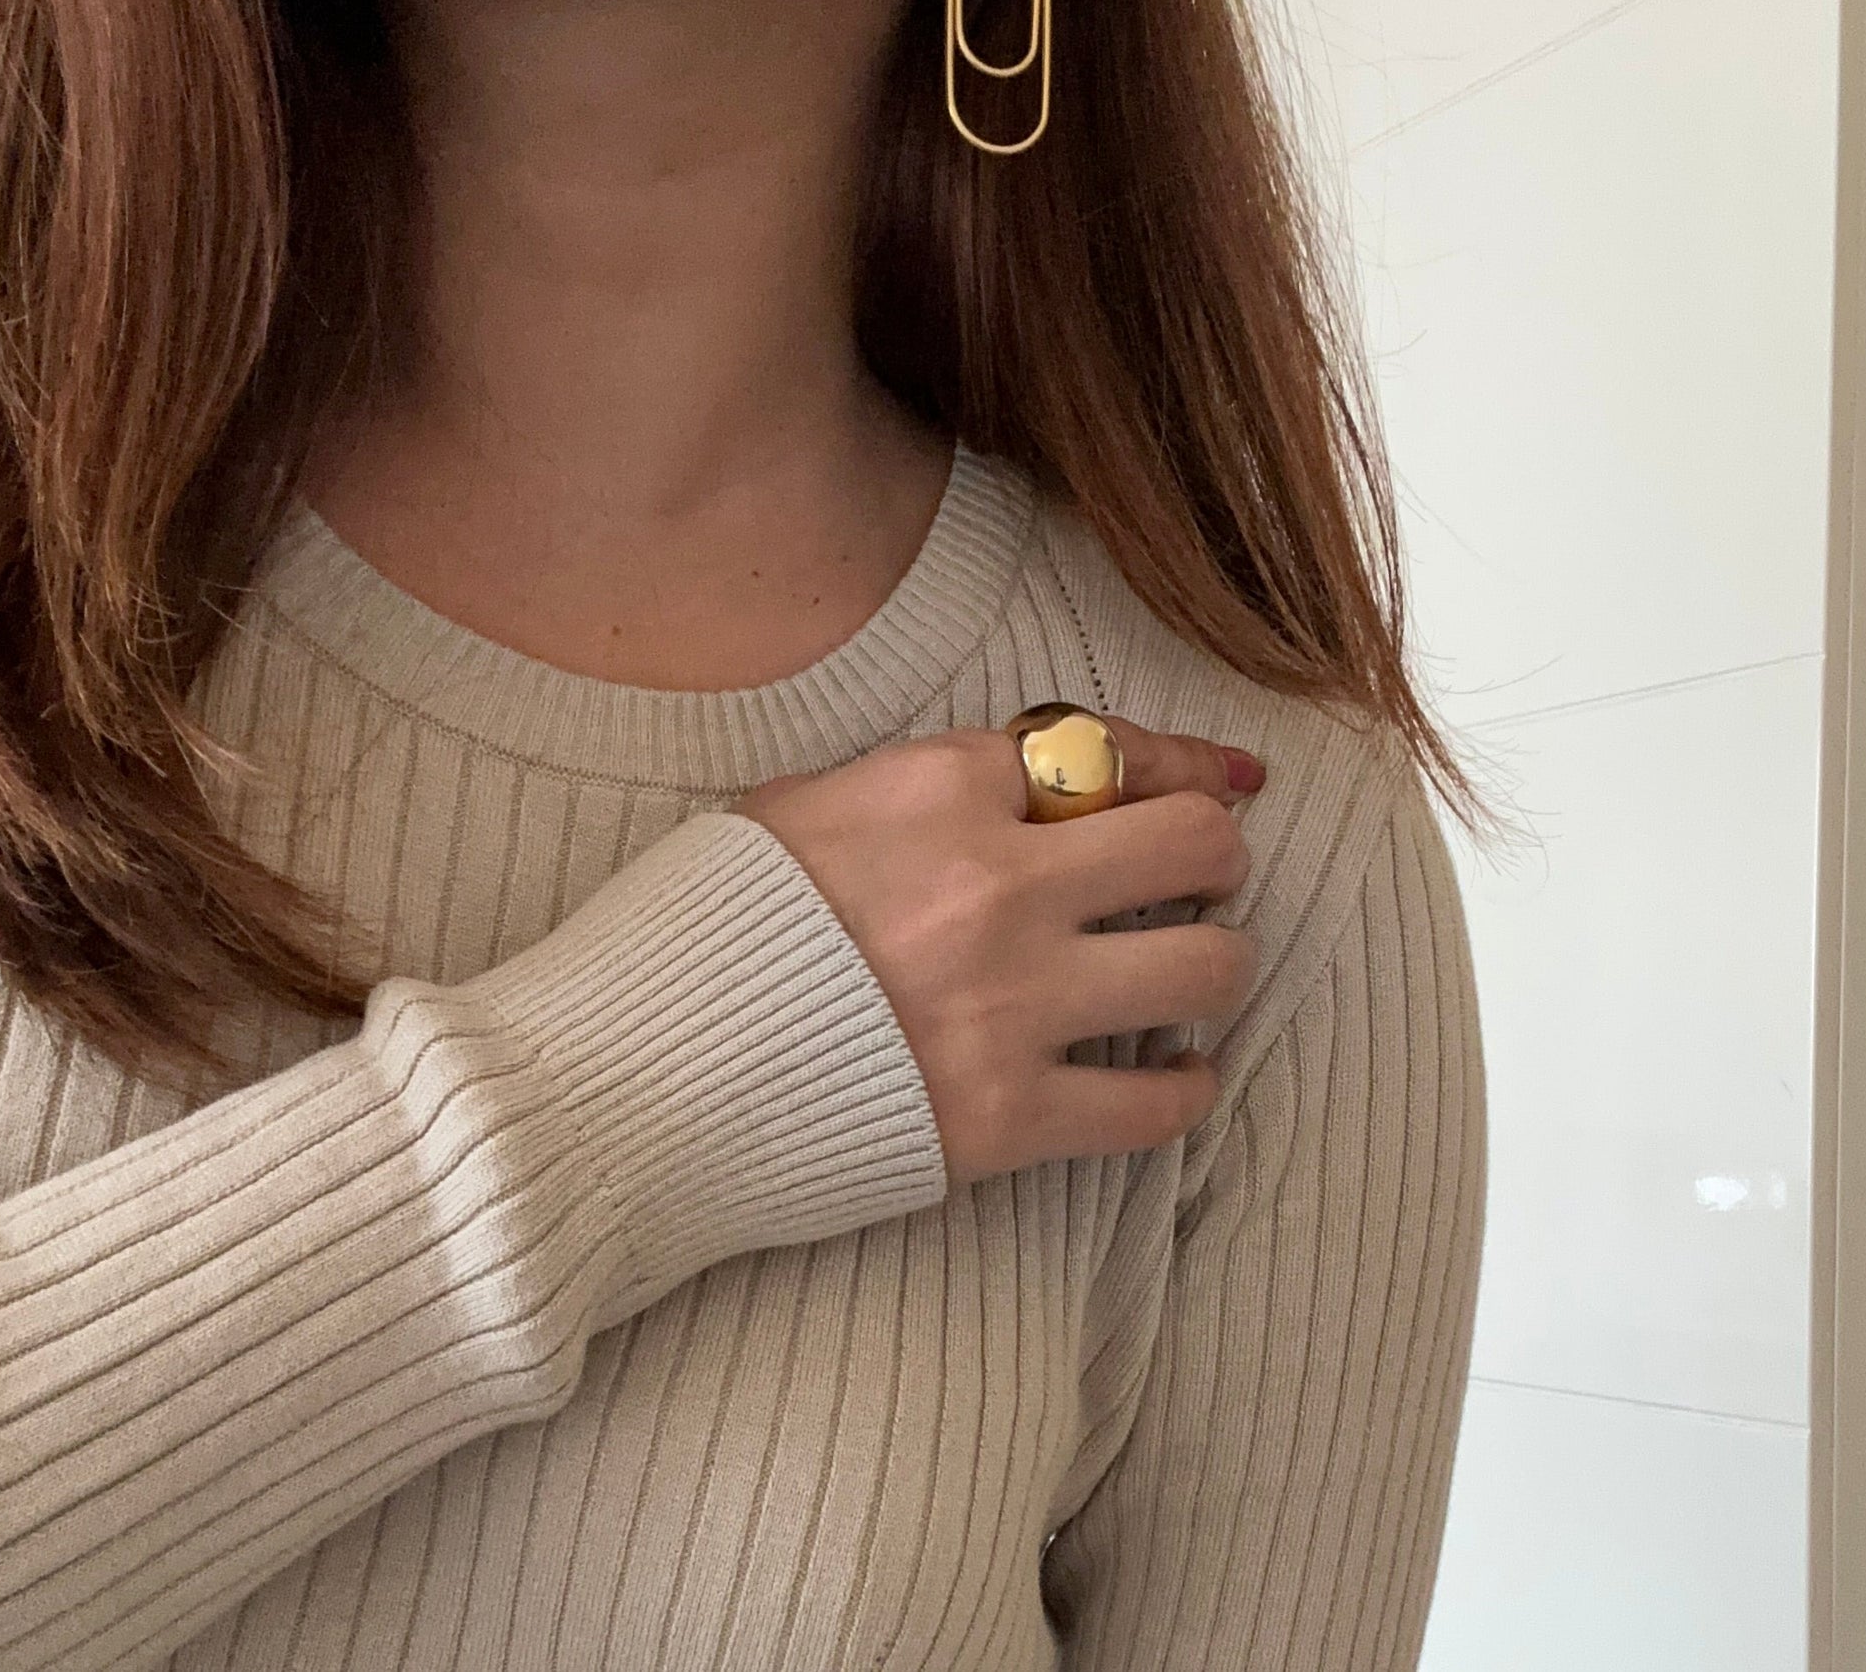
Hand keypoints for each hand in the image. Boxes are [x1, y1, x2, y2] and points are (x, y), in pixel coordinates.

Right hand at [734, 717, 1264, 1188]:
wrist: (633, 1072)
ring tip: (1195, 975)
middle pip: (1192, 843)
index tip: (1232, 778)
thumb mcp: (800, 804)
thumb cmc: (706, 927)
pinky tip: (1177, 1074)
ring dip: (1216, 965)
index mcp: (940, 788)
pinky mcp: (1006, 1117)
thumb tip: (1027, 779)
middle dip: (1218, 853)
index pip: (1111, 749)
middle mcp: (996, 884)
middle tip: (1206, 876)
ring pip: (1206, 968)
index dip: (1189, 761)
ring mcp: (1010, 1005)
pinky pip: (1156, 1107)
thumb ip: (924, 786)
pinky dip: (1184, 1088)